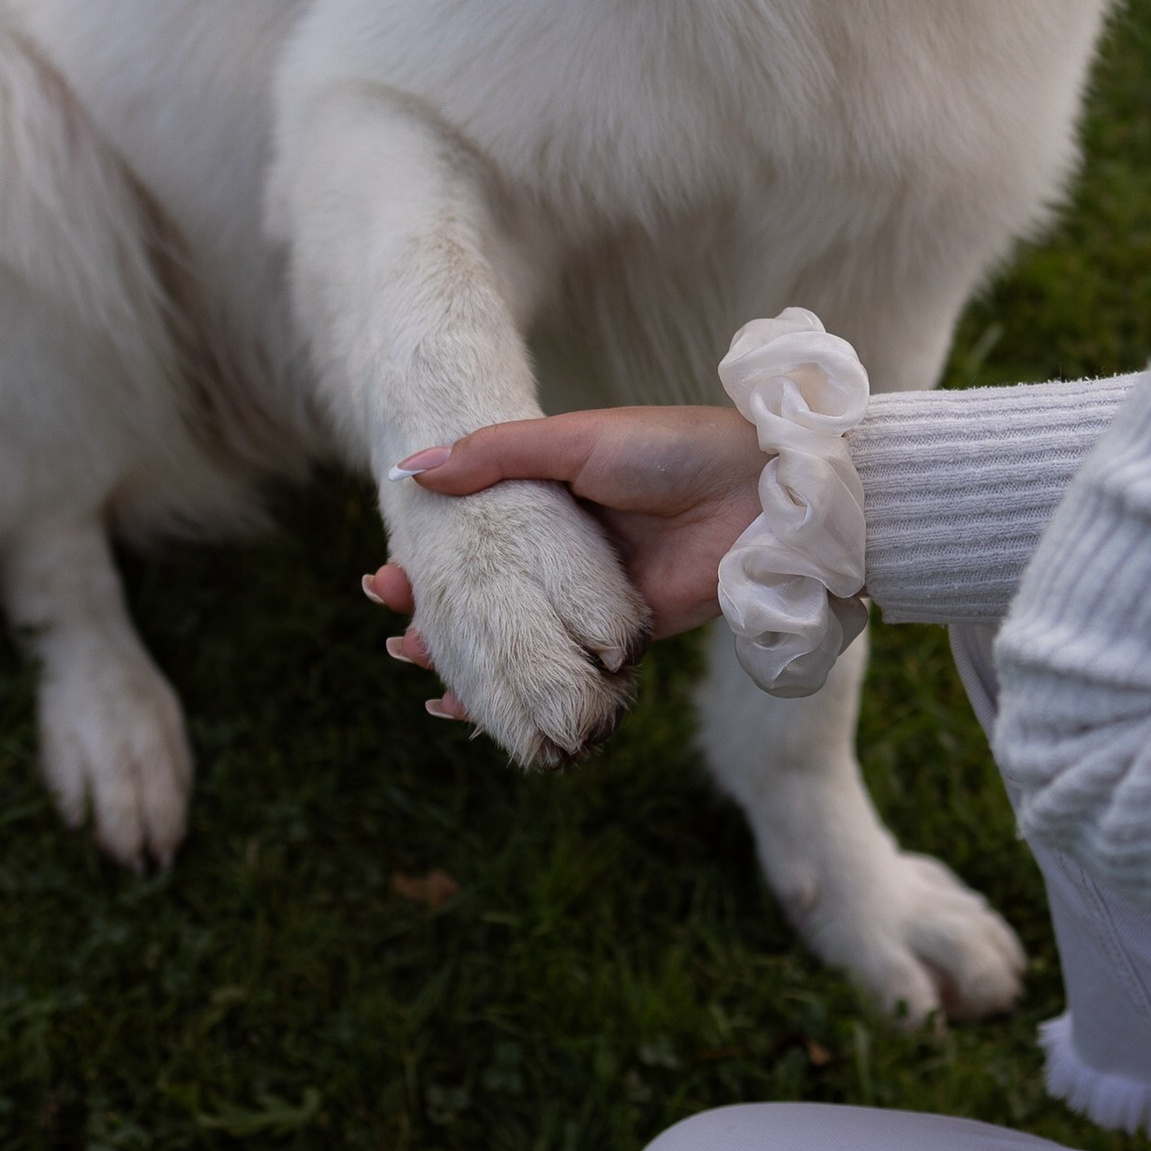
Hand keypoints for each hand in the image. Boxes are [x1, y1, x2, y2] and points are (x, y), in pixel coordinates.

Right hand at [364, 405, 762, 699]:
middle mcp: (567, 554)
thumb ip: (497, 453)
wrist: (767, 494)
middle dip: (437, 616)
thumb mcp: (576, 439)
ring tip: (418, 668)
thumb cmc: (673, 450)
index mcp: (550, 498)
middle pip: (489, 594)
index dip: (429, 558)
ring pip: (518, 638)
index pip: (474, 534)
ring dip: (468, 658)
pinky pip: (565, 673)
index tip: (383, 577)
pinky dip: (522, 692)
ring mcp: (592, 601)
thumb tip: (410, 469)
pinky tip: (475, 710)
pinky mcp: (625, 641)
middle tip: (394, 633)